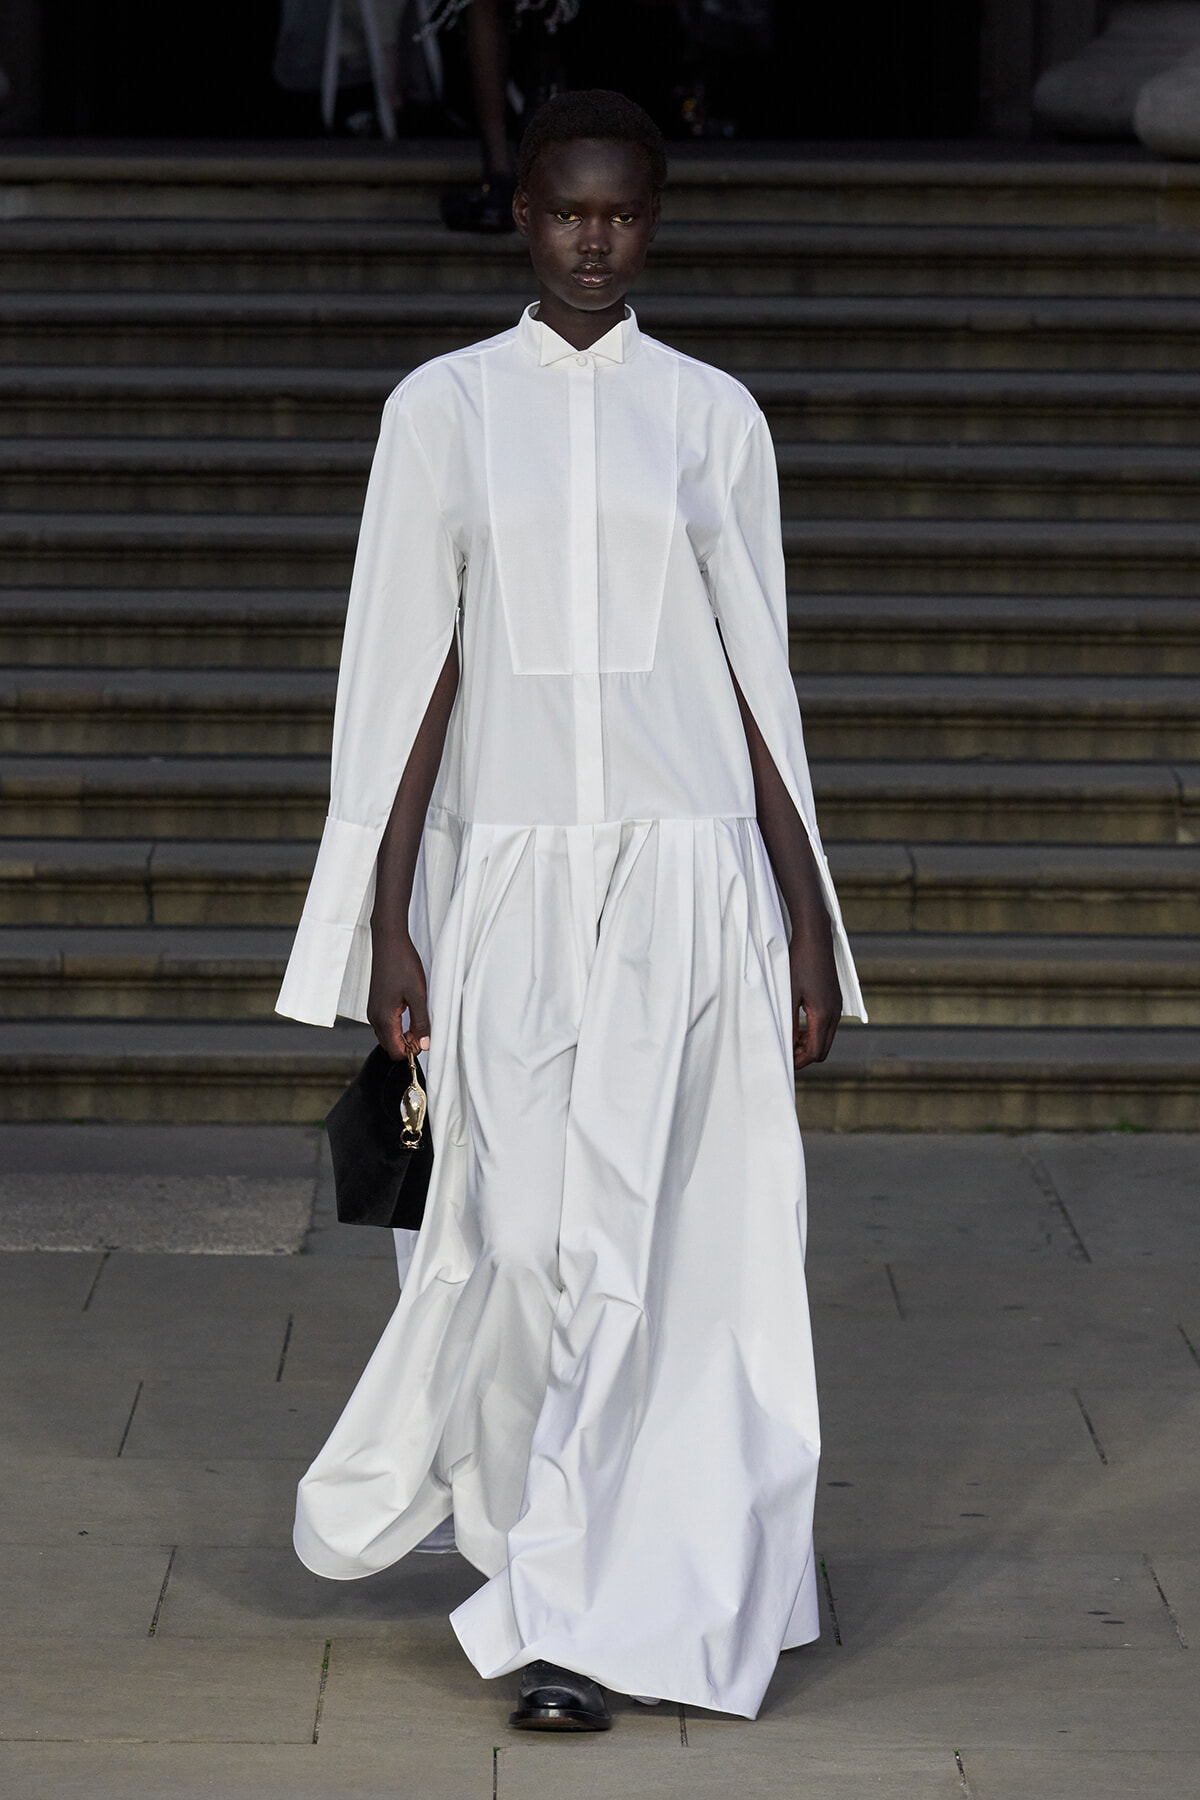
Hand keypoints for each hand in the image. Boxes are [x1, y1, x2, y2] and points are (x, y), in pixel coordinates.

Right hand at [366, 929, 429, 1061]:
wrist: (389, 942)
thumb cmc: (402, 964)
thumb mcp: (418, 995)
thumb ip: (421, 1023)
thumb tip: (425, 1045)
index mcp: (384, 1018)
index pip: (395, 1051)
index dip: (411, 1051)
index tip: (425, 1040)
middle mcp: (374, 1018)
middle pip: (390, 1046)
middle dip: (407, 1045)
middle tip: (424, 1031)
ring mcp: (373, 1011)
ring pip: (387, 1035)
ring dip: (403, 1035)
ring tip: (418, 1020)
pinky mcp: (376, 1004)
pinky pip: (385, 1024)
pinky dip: (398, 1026)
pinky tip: (410, 1012)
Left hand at [790, 923, 840, 1072]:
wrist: (815, 939)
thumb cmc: (799, 963)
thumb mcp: (789, 994)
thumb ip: (789, 1021)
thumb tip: (786, 1043)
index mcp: (823, 1015)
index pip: (815, 1052)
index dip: (799, 1061)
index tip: (784, 1062)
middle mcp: (835, 1014)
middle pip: (823, 1050)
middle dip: (805, 1055)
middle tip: (786, 1051)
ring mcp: (837, 1007)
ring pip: (826, 1038)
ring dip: (809, 1043)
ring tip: (790, 1038)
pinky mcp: (835, 1000)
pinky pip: (828, 1026)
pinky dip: (814, 1031)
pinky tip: (799, 1024)